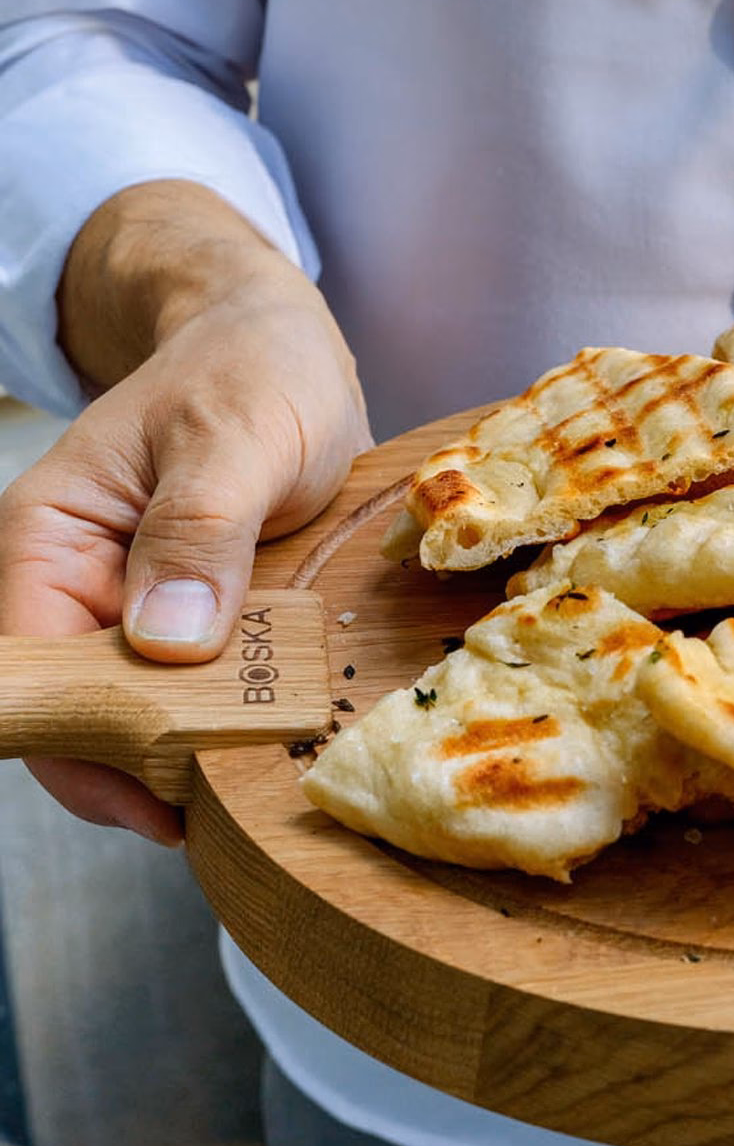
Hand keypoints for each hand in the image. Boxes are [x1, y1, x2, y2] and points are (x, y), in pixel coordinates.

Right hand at [0, 184, 369, 843]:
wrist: (279, 340)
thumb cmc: (250, 366)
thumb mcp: (236, 434)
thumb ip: (199, 530)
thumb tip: (163, 645)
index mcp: (50, 540)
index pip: (35, 676)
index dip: (84, 751)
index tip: (159, 805)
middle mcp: (83, 583)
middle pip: (91, 710)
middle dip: (154, 763)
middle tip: (238, 796)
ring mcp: (143, 603)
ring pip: (151, 708)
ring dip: (204, 742)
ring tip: (270, 770)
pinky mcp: (204, 611)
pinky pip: (208, 681)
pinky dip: (240, 709)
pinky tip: (285, 729)